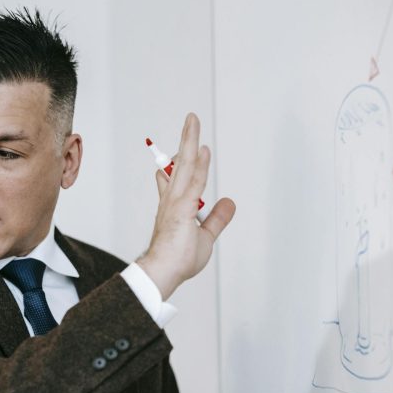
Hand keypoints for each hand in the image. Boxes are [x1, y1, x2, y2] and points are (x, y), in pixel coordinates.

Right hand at [137, 113, 235, 299]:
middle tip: (190, 120)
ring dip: (189, 142)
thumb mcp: (206, 237)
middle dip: (185, 140)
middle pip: (179, 163)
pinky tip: (203, 150)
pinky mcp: (181, 209)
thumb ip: (217, 219)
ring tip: (193, 122)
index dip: (174, 165)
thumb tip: (230, 203)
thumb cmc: (177, 259)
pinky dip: (198, 165)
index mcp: (173, 207)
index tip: (177, 153)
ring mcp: (175, 202)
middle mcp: (172, 199)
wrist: (163, 272)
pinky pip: (193, 182)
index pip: (173, 179)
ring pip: (184, 165)